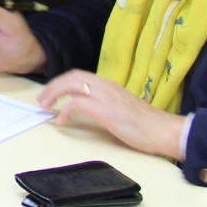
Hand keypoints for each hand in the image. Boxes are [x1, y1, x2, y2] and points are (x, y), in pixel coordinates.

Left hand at [36, 70, 187, 160]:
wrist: (164, 131)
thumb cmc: (146, 125)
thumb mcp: (121, 108)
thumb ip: (105, 104)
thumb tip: (86, 110)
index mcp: (110, 85)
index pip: (79, 75)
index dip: (62, 82)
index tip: (51, 93)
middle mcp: (106, 86)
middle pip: (72, 77)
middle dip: (53, 87)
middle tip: (41, 100)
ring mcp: (106, 96)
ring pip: (72, 86)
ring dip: (54, 95)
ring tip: (46, 107)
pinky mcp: (106, 110)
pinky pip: (77, 105)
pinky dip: (65, 111)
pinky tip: (61, 121)